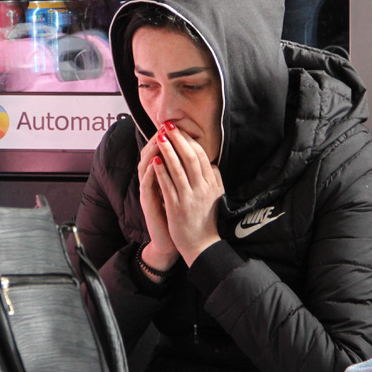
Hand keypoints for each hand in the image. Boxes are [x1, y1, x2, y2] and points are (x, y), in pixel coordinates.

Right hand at [137, 134, 178, 274]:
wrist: (171, 240)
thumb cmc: (179, 216)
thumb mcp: (185, 192)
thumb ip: (190, 176)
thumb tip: (203, 161)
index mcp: (164, 177)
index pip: (163, 152)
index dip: (170, 139)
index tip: (179, 127)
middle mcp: (153, 181)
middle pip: (151, 153)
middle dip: (159, 139)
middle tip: (167, 127)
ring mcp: (149, 191)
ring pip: (146, 165)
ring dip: (152, 152)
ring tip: (160, 140)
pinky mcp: (147, 202)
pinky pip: (146, 184)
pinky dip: (150, 173)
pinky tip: (155, 164)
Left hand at [151, 122, 223, 264]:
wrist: (202, 245)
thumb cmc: (207, 219)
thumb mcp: (216, 196)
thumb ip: (215, 178)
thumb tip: (211, 162)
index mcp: (211, 184)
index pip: (201, 156)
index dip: (190, 141)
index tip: (180, 129)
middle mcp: (202, 188)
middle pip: (190, 158)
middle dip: (179, 140)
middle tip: (169, 127)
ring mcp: (189, 198)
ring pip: (178, 169)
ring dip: (168, 151)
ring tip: (160, 138)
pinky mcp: (177, 207)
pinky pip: (168, 186)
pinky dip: (161, 172)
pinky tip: (154, 161)